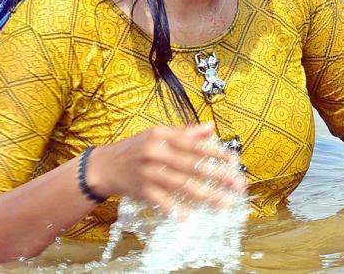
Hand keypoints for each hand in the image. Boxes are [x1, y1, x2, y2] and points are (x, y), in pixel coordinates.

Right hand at [87, 122, 245, 212]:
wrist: (106, 165)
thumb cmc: (136, 149)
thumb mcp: (157, 134)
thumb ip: (185, 132)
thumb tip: (210, 127)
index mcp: (161, 135)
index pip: (193, 143)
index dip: (215, 152)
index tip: (234, 160)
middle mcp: (155, 152)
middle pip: (191, 165)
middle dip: (217, 175)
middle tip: (238, 184)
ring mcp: (148, 172)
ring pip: (181, 184)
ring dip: (205, 195)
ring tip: (224, 202)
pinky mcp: (141, 190)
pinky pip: (161, 201)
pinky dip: (173, 208)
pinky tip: (188, 216)